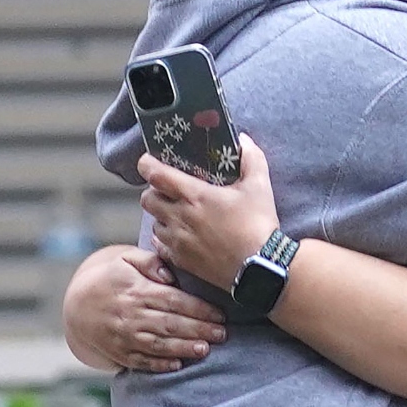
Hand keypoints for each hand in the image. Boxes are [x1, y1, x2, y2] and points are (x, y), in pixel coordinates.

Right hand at [62, 245, 225, 372]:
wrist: (76, 303)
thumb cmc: (111, 277)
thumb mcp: (127, 259)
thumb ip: (151, 261)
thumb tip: (170, 274)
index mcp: (138, 291)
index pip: (175, 301)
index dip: (200, 309)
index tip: (220, 314)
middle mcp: (132, 315)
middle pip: (171, 324)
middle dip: (199, 330)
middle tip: (222, 334)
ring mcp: (124, 336)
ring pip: (159, 345)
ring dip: (183, 349)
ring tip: (205, 350)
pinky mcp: (119, 352)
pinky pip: (141, 361)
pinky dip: (159, 364)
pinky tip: (177, 365)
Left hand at [141, 134, 280, 291]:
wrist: (259, 266)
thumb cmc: (258, 224)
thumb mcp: (260, 186)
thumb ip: (251, 158)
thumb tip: (243, 140)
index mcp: (194, 195)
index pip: (156, 174)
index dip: (147, 164)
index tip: (149, 161)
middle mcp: (179, 217)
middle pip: (146, 199)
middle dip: (154, 191)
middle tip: (169, 190)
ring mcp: (177, 241)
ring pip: (153, 222)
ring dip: (161, 215)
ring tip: (178, 213)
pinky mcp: (180, 260)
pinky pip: (160, 245)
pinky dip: (165, 237)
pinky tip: (181, 235)